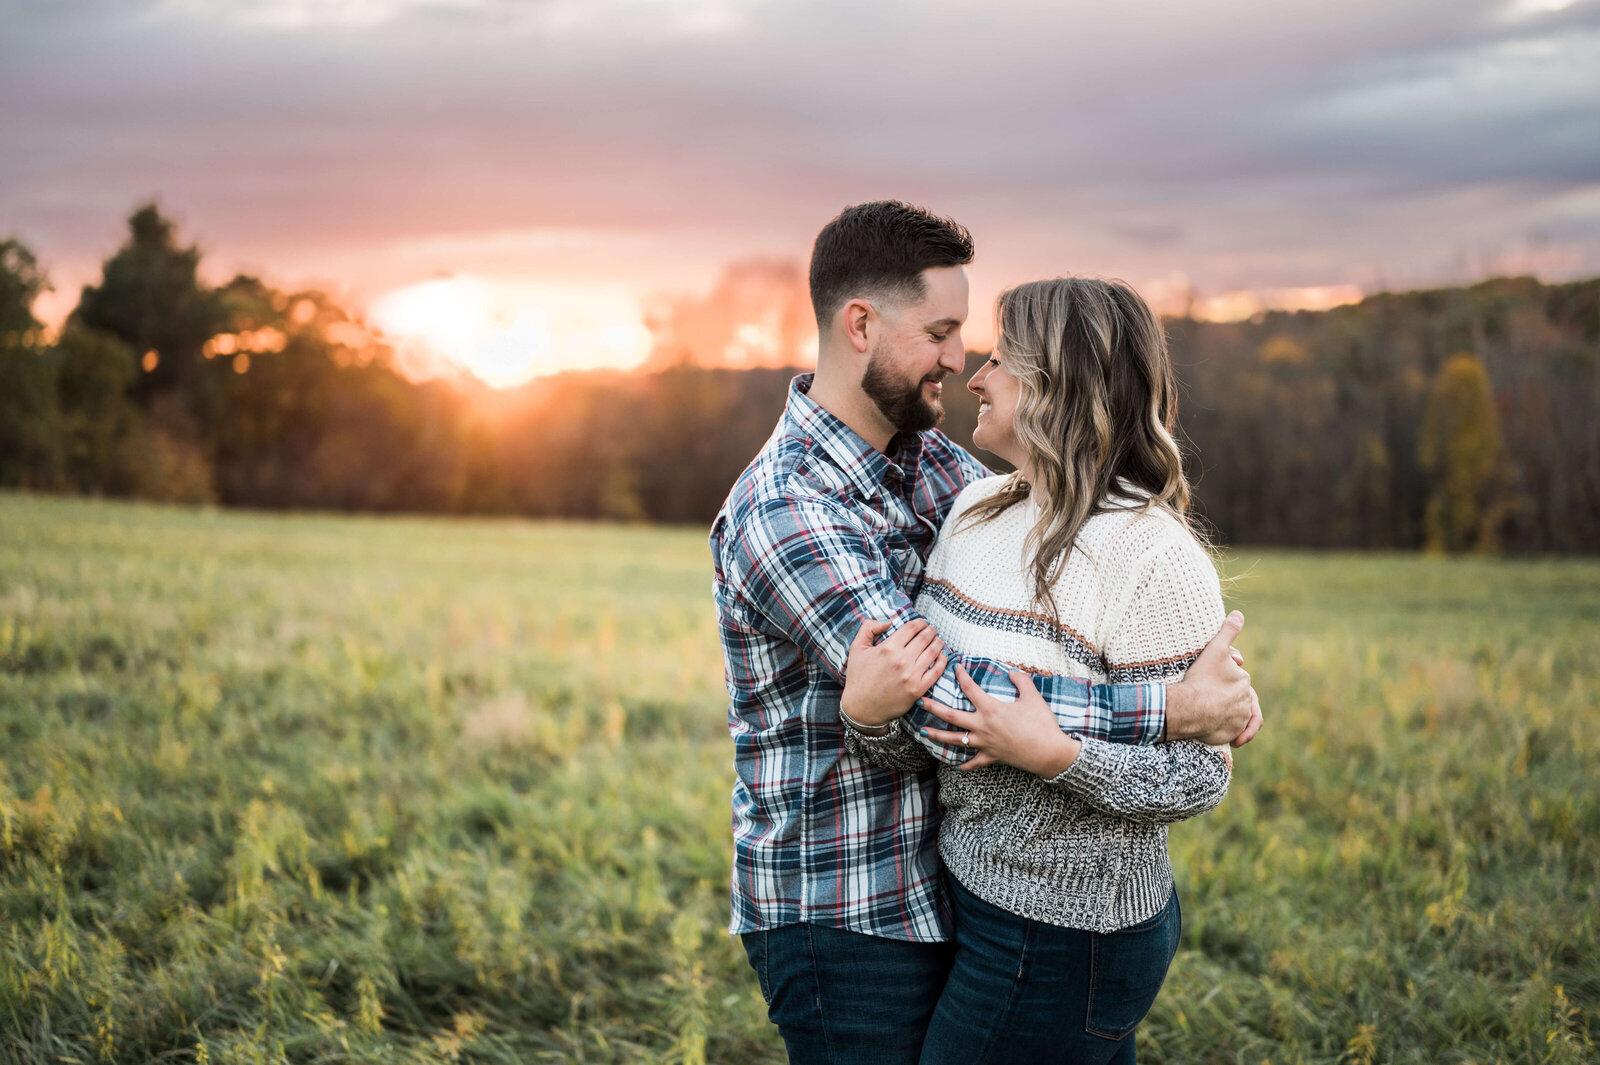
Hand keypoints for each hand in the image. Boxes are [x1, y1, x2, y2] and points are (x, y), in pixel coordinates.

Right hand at [841, 619, 947, 726]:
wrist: (861, 708)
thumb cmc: (858, 678)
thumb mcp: (856, 649)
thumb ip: (868, 628)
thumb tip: (888, 621)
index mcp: (888, 648)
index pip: (911, 628)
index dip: (920, 622)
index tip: (923, 622)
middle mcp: (901, 660)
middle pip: (925, 638)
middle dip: (931, 631)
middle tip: (933, 630)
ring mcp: (911, 675)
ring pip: (933, 652)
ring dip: (938, 643)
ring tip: (939, 640)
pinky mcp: (918, 689)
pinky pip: (936, 671)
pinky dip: (942, 661)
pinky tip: (942, 656)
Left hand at [918, 664, 1080, 777]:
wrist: (1049, 752)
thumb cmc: (1041, 723)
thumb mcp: (1033, 696)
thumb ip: (1020, 680)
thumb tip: (1011, 672)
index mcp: (990, 708)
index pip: (970, 688)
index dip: (961, 676)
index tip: (955, 667)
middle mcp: (982, 726)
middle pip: (951, 715)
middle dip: (934, 707)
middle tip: (920, 701)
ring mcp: (984, 744)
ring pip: (955, 740)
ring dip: (938, 736)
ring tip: (924, 733)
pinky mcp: (991, 757)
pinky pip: (973, 763)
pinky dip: (964, 765)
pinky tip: (957, 765)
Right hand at [1164, 612, 1260, 746]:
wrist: (1189, 708)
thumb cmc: (1201, 678)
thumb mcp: (1215, 649)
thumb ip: (1228, 631)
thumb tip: (1238, 614)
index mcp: (1244, 681)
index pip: (1238, 677)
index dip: (1226, 674)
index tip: (1213, 675)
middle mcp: (1245, 701)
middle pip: (1238, 696)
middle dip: (1229, 696)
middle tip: (1212, 694)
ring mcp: (1238, 719)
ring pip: (1239, 716)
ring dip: (1234, 716)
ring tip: (1222, 716)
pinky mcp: (1230, 734)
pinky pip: (1235, 734)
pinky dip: (1236, 734)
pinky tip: (1233, 739)